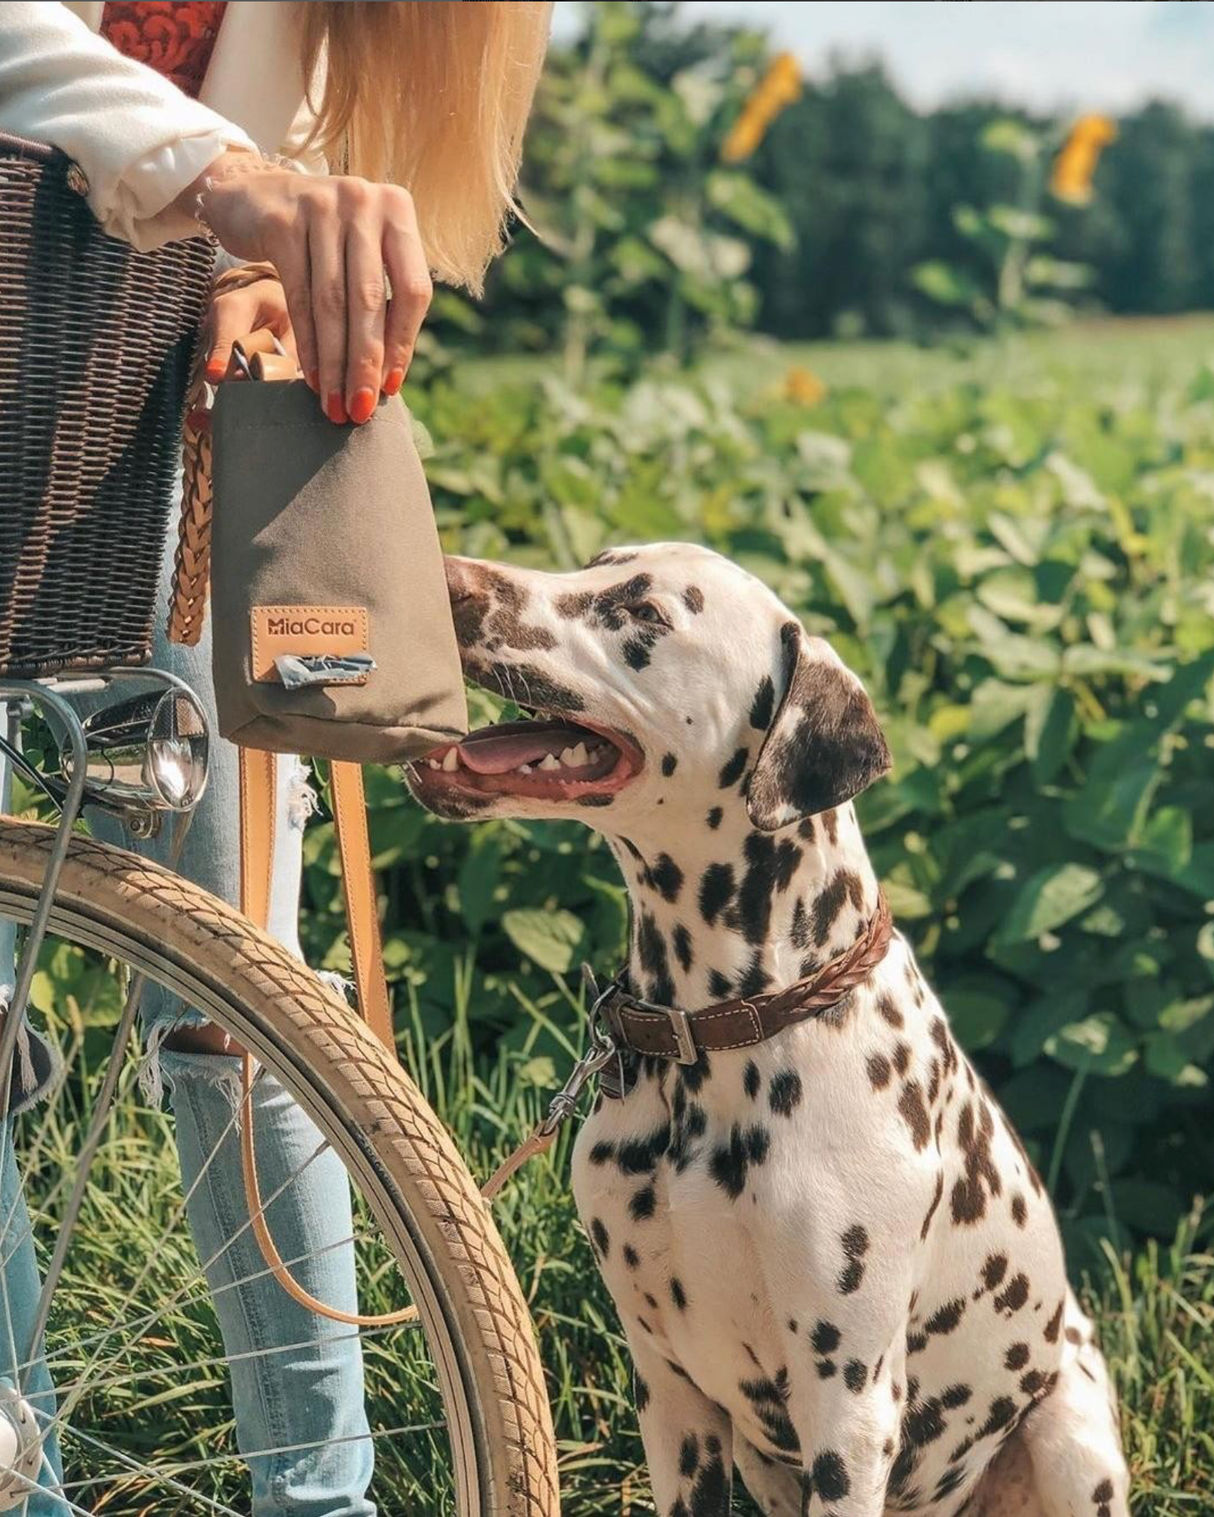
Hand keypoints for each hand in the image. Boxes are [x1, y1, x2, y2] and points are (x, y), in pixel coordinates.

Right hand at [178, 151, 431, 423]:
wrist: (253, 194)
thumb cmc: (321, 238)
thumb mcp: (361, 251)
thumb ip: (383, 296)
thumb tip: (392, 375)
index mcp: (397, 209)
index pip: (413, 290)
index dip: (403, 344)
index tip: (391, 388)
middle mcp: (364, 201)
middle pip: (370, 300)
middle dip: (366, 363)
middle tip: (362, 410)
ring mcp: (322, 207)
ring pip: (331, 303)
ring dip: (334, 363)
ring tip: (336, 404)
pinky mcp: (282, 222)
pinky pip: (298, 297)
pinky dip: (307, 343)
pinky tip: (311, 376)